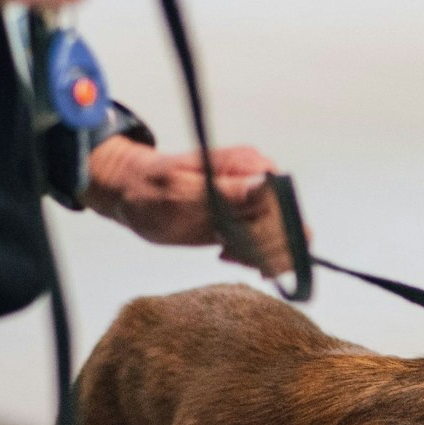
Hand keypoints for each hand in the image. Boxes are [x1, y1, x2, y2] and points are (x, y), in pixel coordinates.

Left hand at [85, 138, 299, 278]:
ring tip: (226, 253)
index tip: (228, 241)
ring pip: (288, 238)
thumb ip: (226, 192)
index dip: (265, 231)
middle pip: (288, 225)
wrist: (135, 193)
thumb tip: (265, 186)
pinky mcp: (252, 218)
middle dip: (260, 247)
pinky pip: (276, 244)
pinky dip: (261, 259)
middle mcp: (261, 180)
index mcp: (249, 165)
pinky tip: (232, 256)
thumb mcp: (181, 192)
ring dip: (262, 256)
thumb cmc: (150, 190)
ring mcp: (258, 200)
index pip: (281, 205)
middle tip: (222, 248)